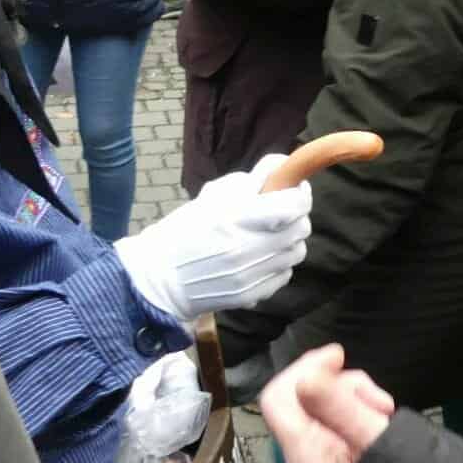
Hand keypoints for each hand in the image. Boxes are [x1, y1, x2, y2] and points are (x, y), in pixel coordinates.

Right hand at [115, 152, 311, 320]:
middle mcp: (246, 248)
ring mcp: (250, 275)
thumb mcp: (213, 195)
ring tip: (269, 235)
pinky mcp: (251, 295)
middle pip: (301, 228)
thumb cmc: (186, 230)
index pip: (293, 205)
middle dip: (296, 216)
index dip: (301, 194)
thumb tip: (282, 166)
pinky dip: (278, 263)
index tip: (295, 188)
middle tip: (282, 210)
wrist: (161, 277)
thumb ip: (252, 180)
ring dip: (289, 240)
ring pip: (297, 252)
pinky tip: (259, 257)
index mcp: (234, 217)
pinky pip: (285, 274)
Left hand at [260, 344, 393, 462]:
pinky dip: (347, 416)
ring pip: (314, 411)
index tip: (338, 356)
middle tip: (377, 400)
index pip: (278, 398)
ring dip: (350, 400)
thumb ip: (339, 406)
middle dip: (340, 388)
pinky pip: (322, 429)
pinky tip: (373, 421)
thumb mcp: (376, 439)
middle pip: (300, 401)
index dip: (306, 368)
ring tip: (382, 413)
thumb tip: (306, 375)